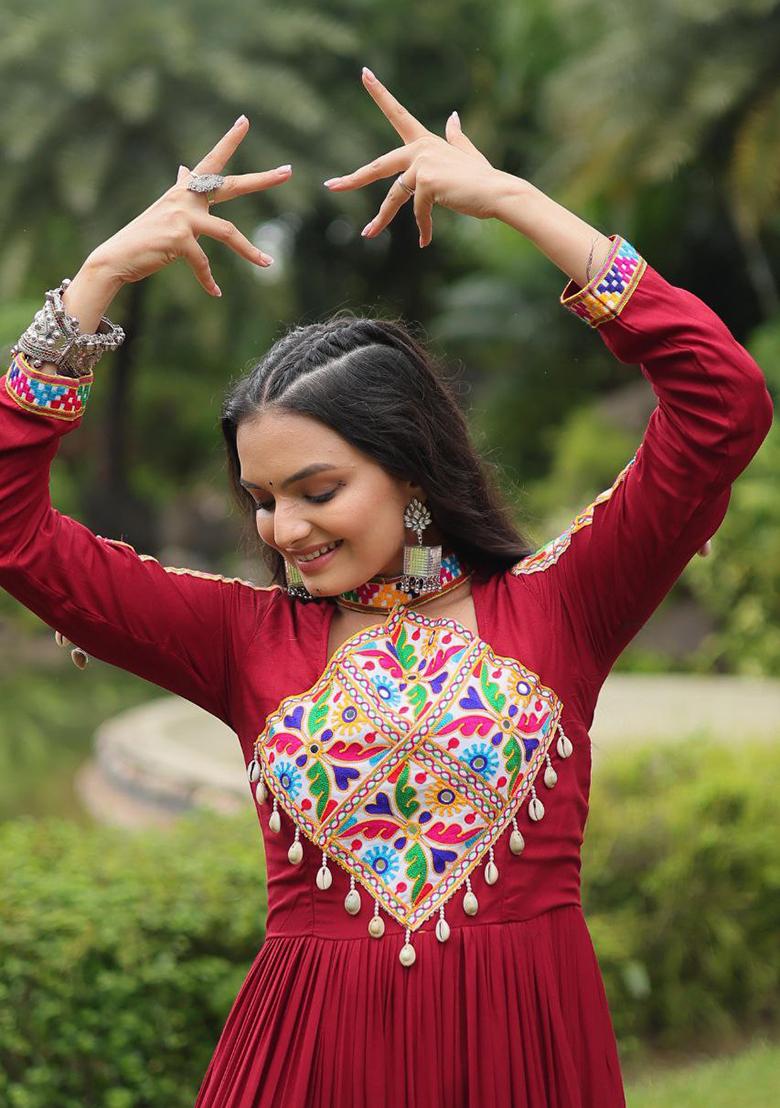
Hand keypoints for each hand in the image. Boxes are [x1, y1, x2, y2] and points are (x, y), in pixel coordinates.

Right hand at [88, 117, 292, 296]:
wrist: (116, 257)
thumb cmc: (145, 236)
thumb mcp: (164, 209)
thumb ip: (180, 189)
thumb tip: (183, 168)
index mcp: (185, 191)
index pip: (211, 161)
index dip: (229, 141)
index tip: (245, 121)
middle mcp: (186, 199)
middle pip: (231, 186)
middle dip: (261, 180)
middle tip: (288, 172)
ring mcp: (182, 217)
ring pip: (227, 233)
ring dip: (250, 251)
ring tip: (268, 263)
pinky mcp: (179, 240)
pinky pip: (204, 264)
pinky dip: (209, 281)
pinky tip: (215, 292)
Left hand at [324, 69, 507, 247]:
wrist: (498, 192)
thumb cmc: (483, 178)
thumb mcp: (467, 155)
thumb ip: (456, 137)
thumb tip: (453, 116)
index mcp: (426, 141)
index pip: (398, 114)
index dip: (380, 94)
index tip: (364, 73)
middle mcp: (420, 149)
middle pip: (379, 166)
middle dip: (353, 179)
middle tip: (330, 185)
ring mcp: (421, 164)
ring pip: (394, 196)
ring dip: (381, 218)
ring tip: (367, 234)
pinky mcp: (426, 183)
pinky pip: (417, 211)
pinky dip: (422, 227)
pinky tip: (424, 241)